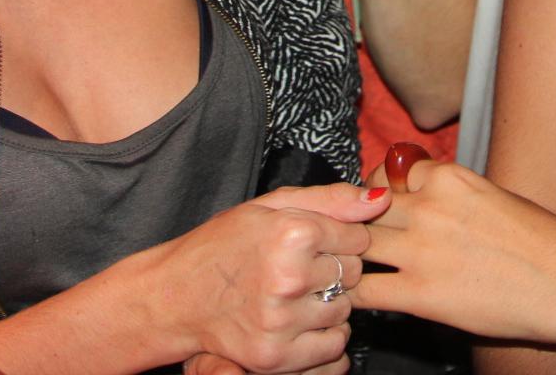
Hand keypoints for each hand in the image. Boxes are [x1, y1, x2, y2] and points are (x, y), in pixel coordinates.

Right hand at [148, 182, 390, 372]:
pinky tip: (294, 321)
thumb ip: (329, 200)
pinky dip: (322, 337)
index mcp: (291, 233)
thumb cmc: (223, 245)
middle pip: (353, 276)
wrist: (175, 296)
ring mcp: (282, 321)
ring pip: (345, 312)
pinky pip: (333, 347)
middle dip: (333, 271)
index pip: (359, 239)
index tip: (312, 243)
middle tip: (297, 269)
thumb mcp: (270, 206)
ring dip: (327, 305)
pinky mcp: (276, 356)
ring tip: (292, 296)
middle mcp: (289, 277)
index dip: (338, 239)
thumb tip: (381, 199)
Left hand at [359, 156, 555, 344]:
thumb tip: (418, 196)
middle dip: (355, 224)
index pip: (387, 174)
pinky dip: (352, 294)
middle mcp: (428, 207)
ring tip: (343, 269)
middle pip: (363, 207)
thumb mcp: (491, 194)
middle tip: (352, 241)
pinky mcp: (419, 294)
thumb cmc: (539, 240)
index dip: (376, 193)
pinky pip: (363, 290)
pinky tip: (354, 299)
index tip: (375, 210)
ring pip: (356, 244)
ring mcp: (420, 250)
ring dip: (347, 257)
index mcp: (447, 177)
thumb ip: (449, 193)